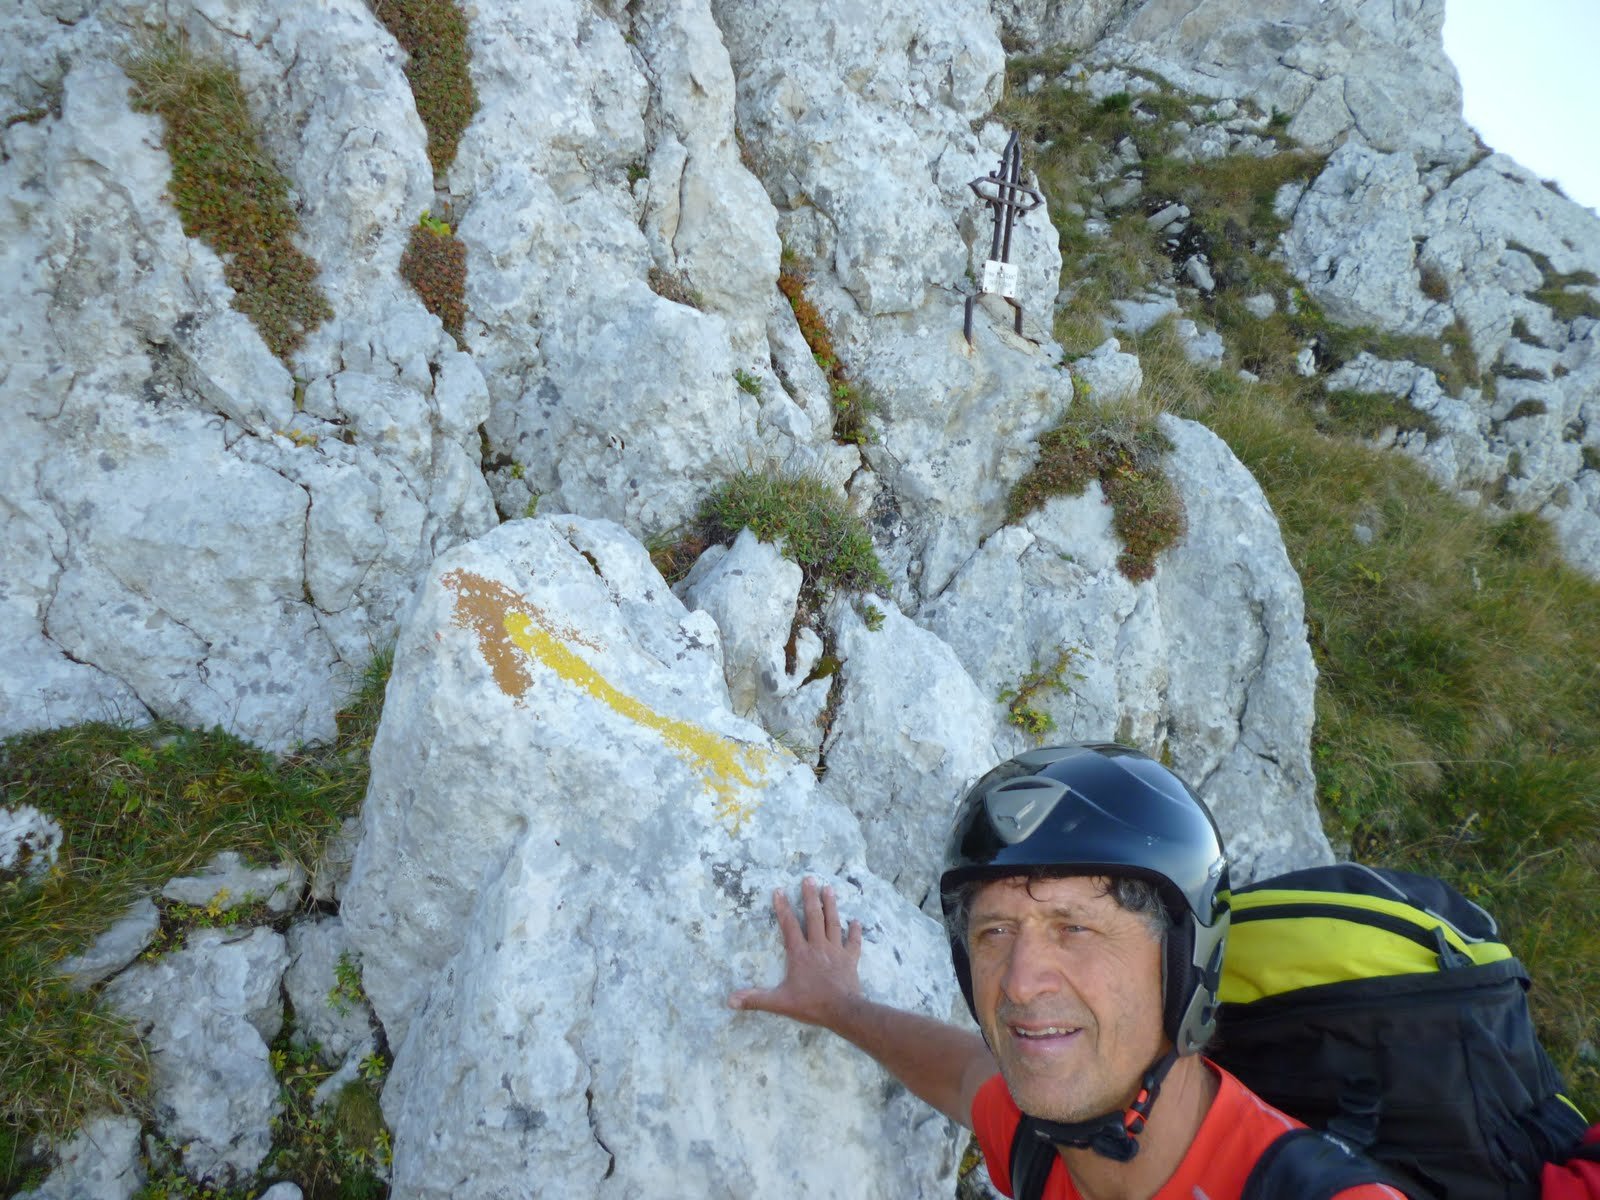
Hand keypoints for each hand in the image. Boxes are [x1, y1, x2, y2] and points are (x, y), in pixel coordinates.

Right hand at [728, 876, 864, 1030]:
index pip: (789, 925)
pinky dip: (855, 932)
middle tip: (809, 878)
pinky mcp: (850, 959)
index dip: (783, 907)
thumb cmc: (811, 1004)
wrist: (843, 1011)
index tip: (779, 890)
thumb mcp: (780, 1002)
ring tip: (829, 888)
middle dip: (810, 897)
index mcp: (800, 953)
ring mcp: (836, 951)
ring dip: (831, 905)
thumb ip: (756, 999)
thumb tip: (730, 1000)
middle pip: (814, 917)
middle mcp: (818, 947)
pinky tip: (857, 922)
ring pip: (833, 923)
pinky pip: (853, 942)